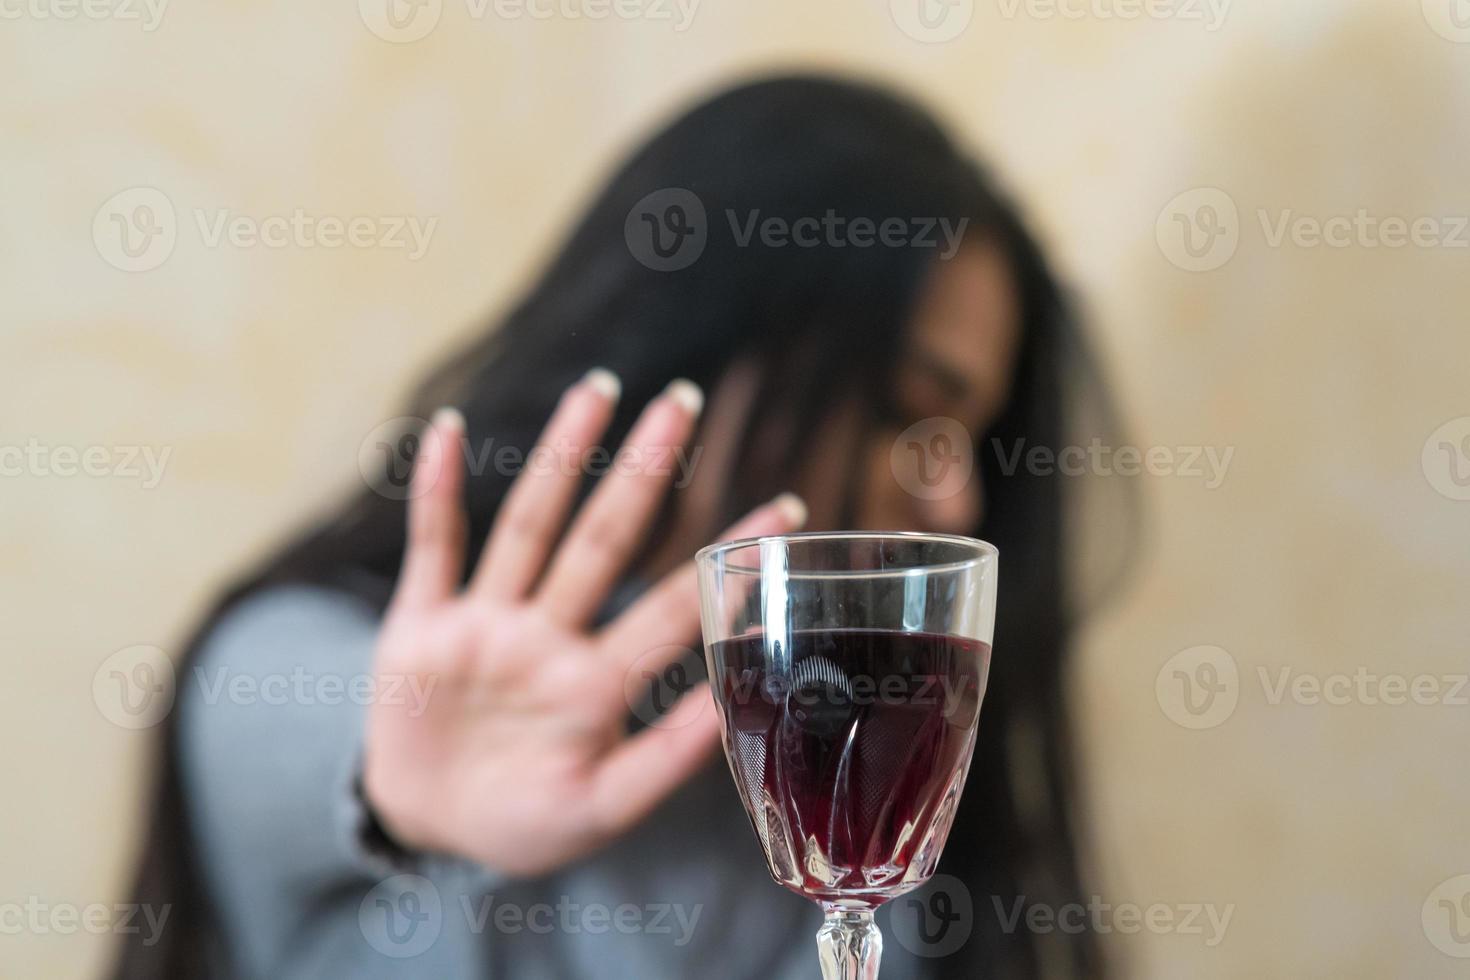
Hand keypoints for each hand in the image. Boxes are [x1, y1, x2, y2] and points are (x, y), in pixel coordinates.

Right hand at [362, 371, 805, 875]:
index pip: (673, 607)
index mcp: (596, 683)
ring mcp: (485, 624)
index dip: (726, 560)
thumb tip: (734, 709)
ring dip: (558, 457)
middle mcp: (548, 638)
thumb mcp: (600, 807)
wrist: (427, 828)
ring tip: (597, 391)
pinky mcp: (421, 626)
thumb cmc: (523, 824)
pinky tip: (452, 433)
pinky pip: (432, 547)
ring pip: (529, 524)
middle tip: (686, 400)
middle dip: (644, 471)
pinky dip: (436, 492)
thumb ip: (662, 760)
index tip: (787, 506)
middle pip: (604, 538)